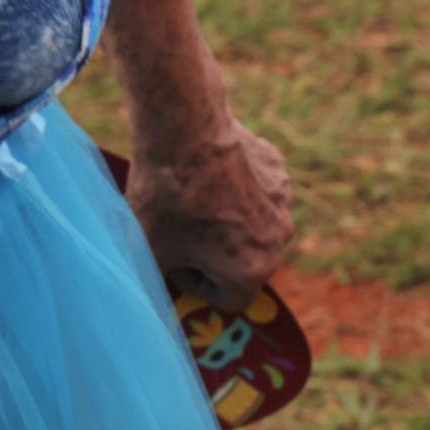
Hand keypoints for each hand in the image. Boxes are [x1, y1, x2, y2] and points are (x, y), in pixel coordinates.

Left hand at [124, 116, 292, 310]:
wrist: (183, 130)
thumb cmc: (165, 197)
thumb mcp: (148, 249)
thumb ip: (157, 278)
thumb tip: (153, 287)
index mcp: (254, 270)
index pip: (228, 298)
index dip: (195, 283)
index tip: (174, 260)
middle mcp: (279, 239)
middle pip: (244, 260)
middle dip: (212, 251)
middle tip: (178, 230)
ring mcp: (282, 200)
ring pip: (251, 222)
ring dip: (225, 218)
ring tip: (189, 198)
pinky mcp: (277, 167)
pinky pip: (256, 188)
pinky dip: (233, 185)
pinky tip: (204, 170)